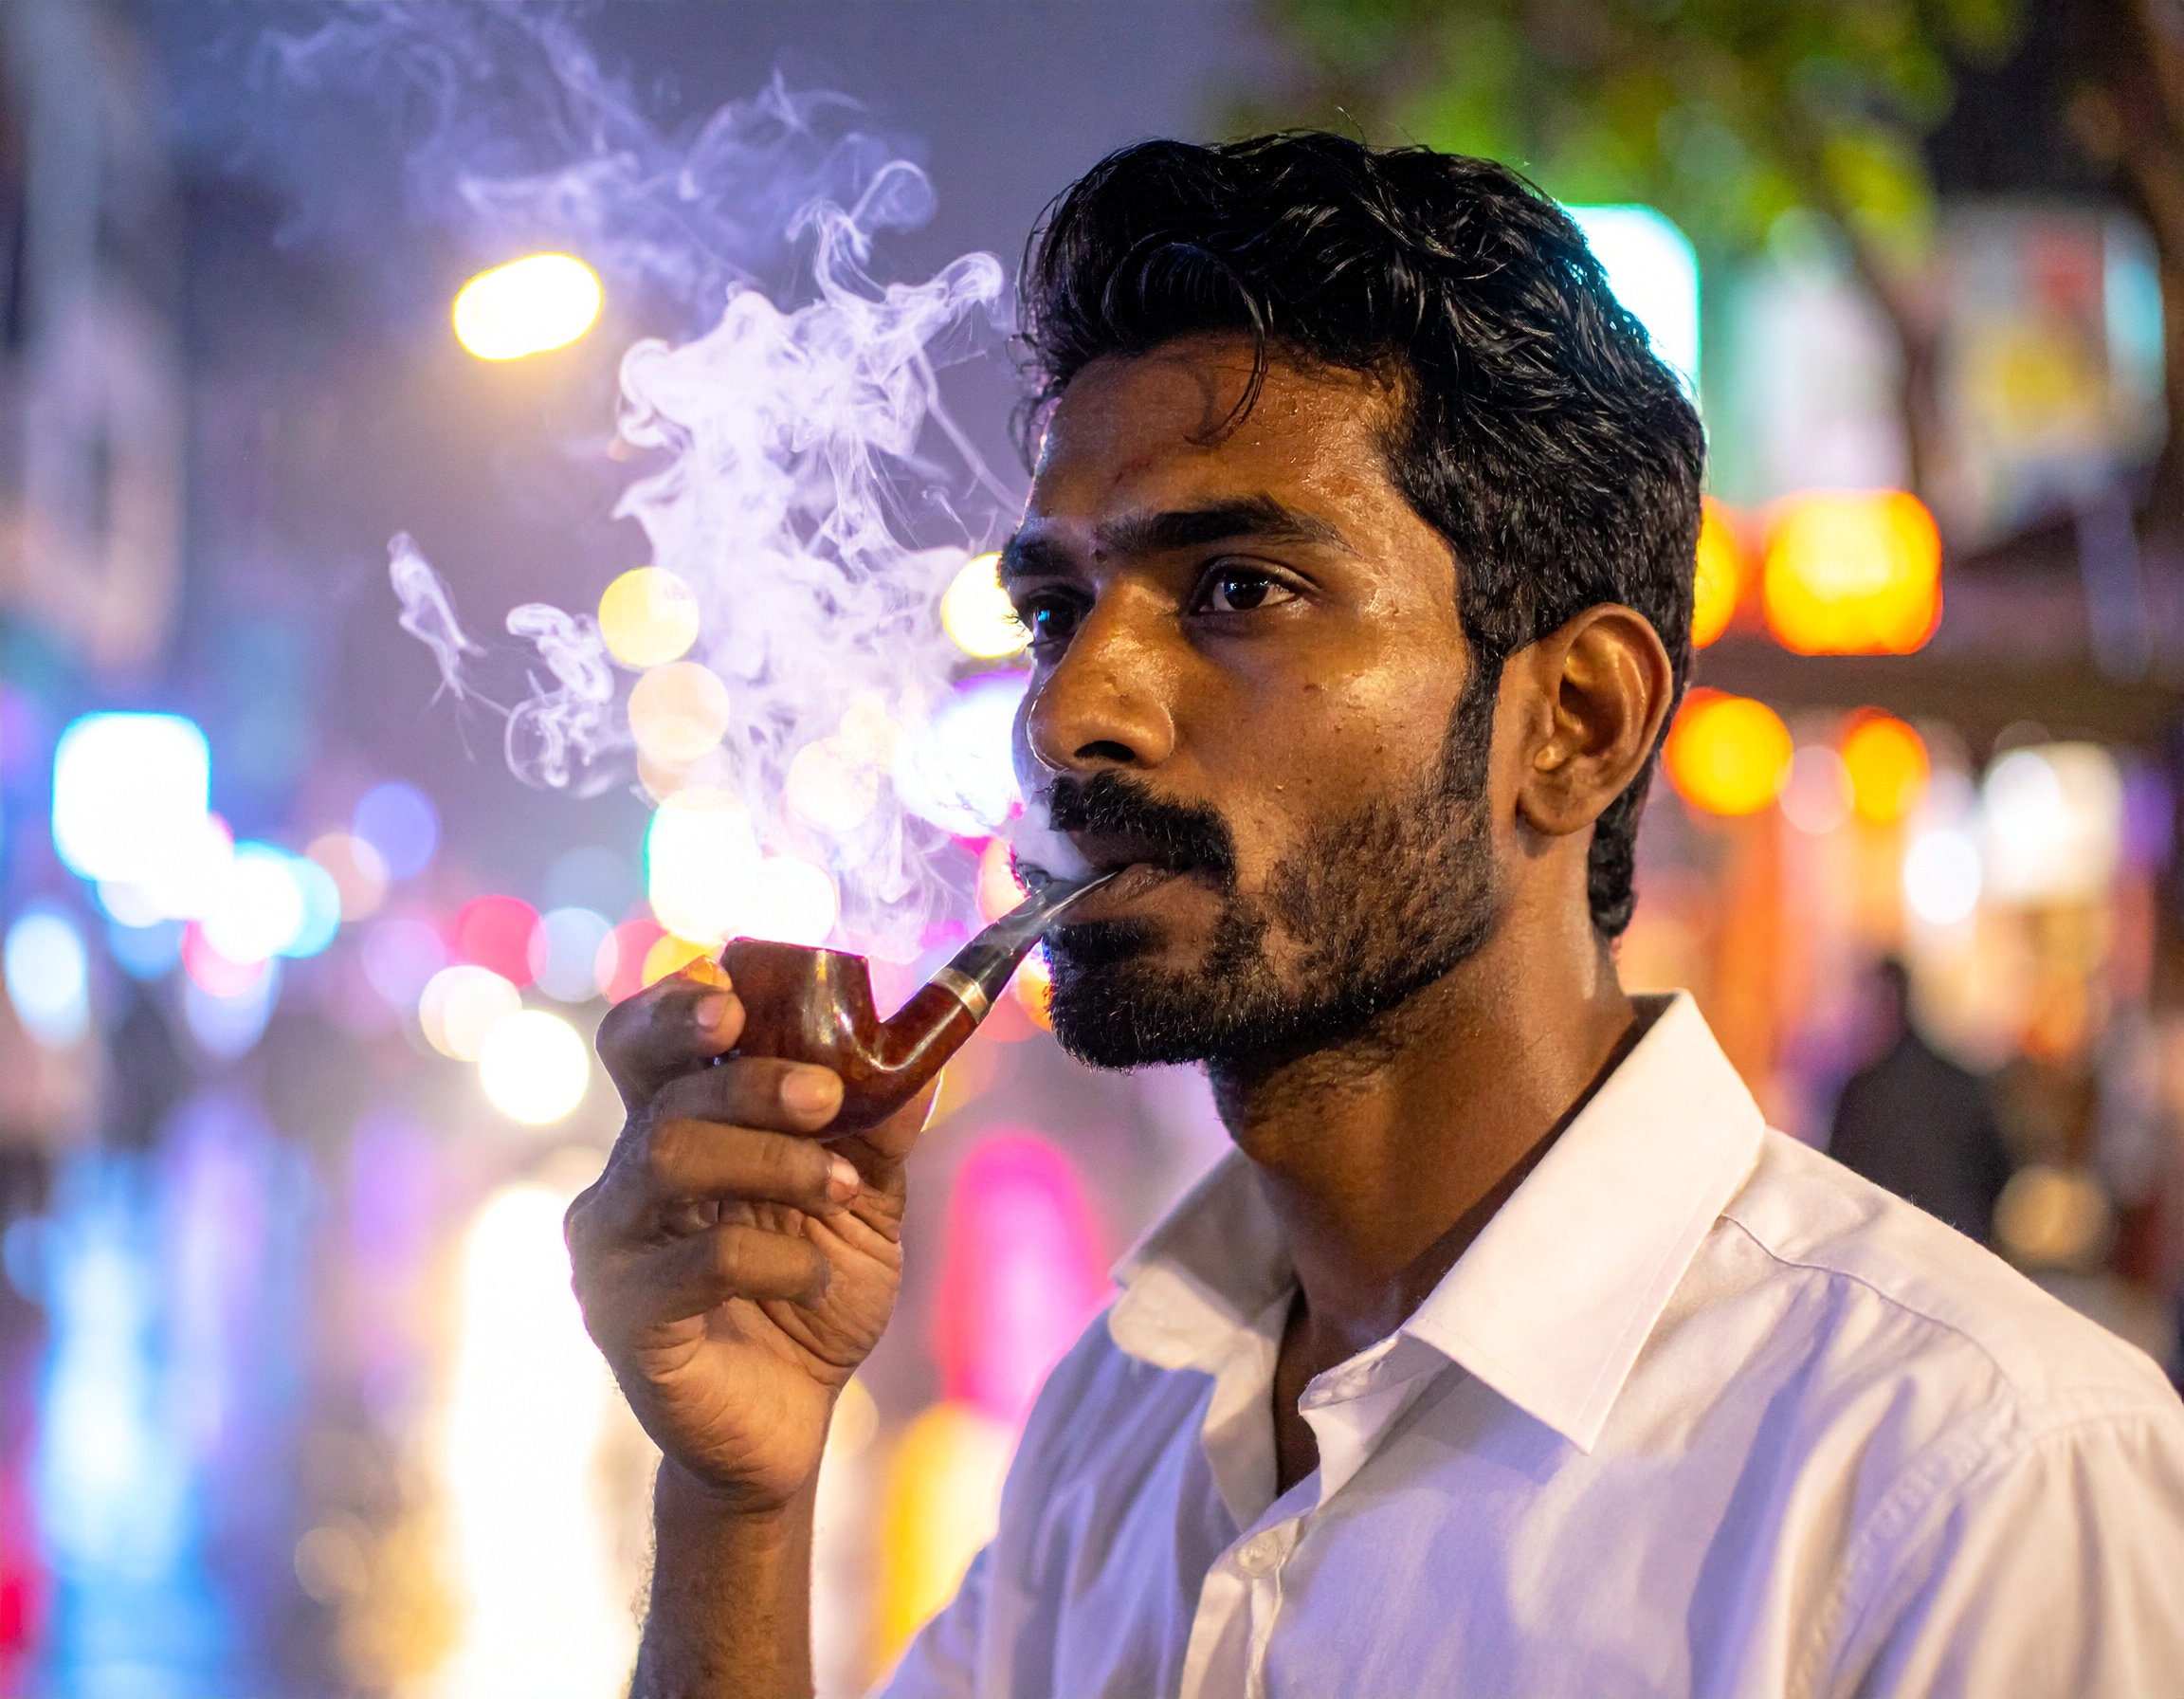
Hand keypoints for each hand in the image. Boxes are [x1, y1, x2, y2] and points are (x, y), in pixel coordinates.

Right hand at [566, 959, 932, 1512]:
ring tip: (839, 1186)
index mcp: (674, 1129)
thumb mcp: (863, 1202)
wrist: (789, 1421)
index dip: (673, 1005)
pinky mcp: (624, 1317)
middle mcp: (627, 1177)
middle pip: (658, 1086)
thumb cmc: (811, 1293)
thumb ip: (877, 1132)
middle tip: (825, 1093)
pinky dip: (778, 1258)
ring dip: (770, 1158)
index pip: (642, 1041)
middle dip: (746, 1076)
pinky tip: (816, 1278)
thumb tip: (922, 1059)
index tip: (732, 989)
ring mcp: (613, 1247)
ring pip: (667, 1156)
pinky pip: (699, 1261)